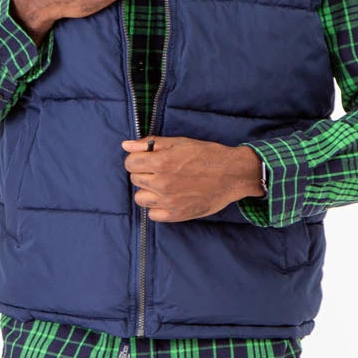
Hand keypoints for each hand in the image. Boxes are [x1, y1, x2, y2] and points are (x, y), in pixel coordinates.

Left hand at [120, 137, 265, 220]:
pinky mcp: (176, 215)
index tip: (148, 160)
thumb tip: (125, 145)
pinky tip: (169, 199)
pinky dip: (157, 208)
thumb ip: (151, 144)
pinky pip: (152, 215)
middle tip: (161, 171)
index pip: (130, 163)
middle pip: (135, 179)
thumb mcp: (179, 142)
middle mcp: (162, 183)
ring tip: (163, 186)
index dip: (137, 159)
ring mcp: (168, 201)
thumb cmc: (207, 155)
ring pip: (140, 199)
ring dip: (148, 191)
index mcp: (161, 162)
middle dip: (144, 173)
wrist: (232, 174)